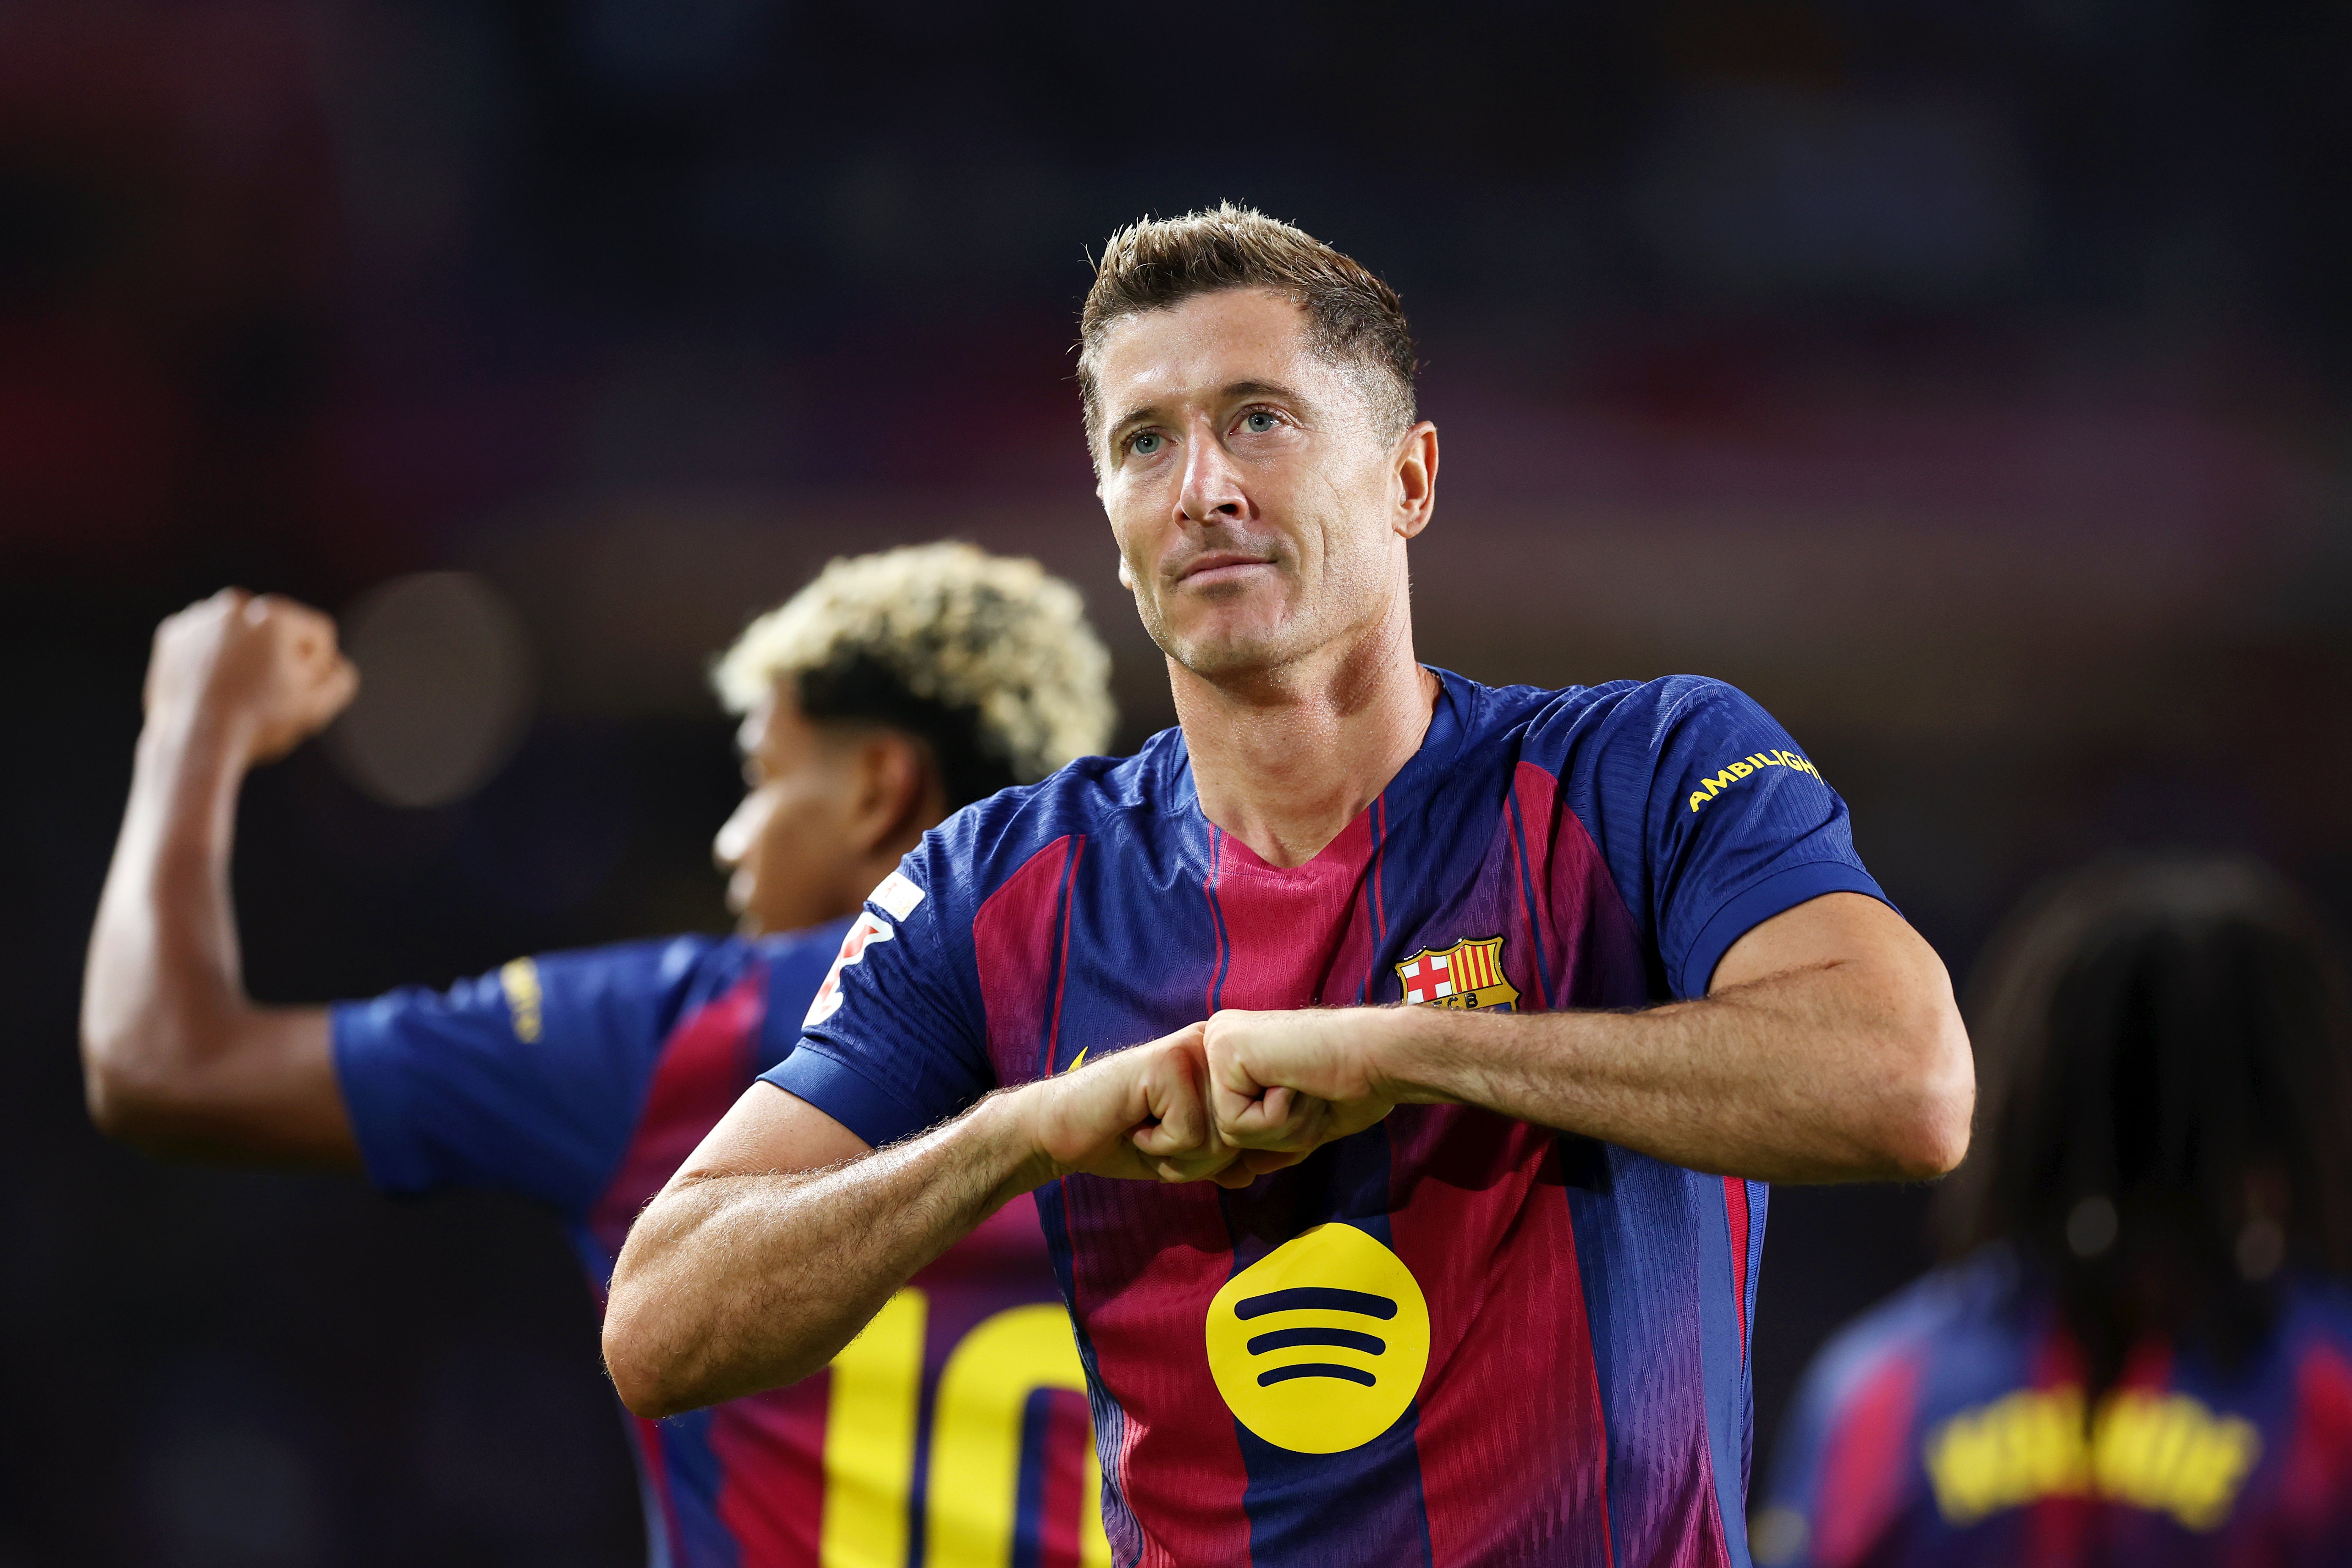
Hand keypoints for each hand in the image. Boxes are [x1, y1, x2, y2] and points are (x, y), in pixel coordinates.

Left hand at [145, 589, 358, 767]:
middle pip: (276, 630)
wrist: (194, 742)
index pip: (317, 634)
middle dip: (277, 656)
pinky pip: (204, 641)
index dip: (316, 668)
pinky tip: (211, 686)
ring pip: (238, 634)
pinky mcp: (171, 634)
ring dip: (243, 655)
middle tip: (265, 693)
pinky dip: (209, 659)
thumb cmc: (259, 724)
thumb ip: (340, 679)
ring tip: (236, 691)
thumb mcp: (317, 707)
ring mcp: (199, 618)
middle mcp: (235, 605)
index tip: (296, 693)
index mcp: (276, 614)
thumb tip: (336, 664)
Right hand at [1024, 1024, 1251, 1186]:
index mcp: (1220, 1063)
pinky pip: (1191, 1135)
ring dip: (1177, 1155)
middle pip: (1241, 1137)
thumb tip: (1254, 1172)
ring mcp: (1191, 1050)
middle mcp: (1212, 1047)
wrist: (1058, 1131)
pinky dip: (1158, 1145)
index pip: (1254, 1130)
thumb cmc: (1121, 1140)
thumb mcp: (1181, 1154)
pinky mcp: (1167, 1063)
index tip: (1171, 1140)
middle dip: (1196, 1160)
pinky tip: (1133, 1122)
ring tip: (1143, 1128)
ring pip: (1221, 1139)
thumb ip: (1220, 1159)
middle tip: (1153, 1136)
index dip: (1214, 1157)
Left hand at [1204, 1008, 1402, 1174]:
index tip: (1314, 1092)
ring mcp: (1217, 1042)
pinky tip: (1296, 1079)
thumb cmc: (1357, 1081)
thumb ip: (1276, 1137)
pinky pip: (1235, 1123)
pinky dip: (1276, 1116)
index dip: (1283, 1129)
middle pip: (1229, 1131)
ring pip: (1230, 1132)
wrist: (1382, 1054)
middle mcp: (1220, 1041)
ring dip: (1282, 1125)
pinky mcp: (1224, 1049)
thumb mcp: (1309, 1118)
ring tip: (1306, 1084)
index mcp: (1239, 1052)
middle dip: (1282, 1131)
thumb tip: (1247, 1168)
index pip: (1237, 1124)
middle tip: (1313, 1091)